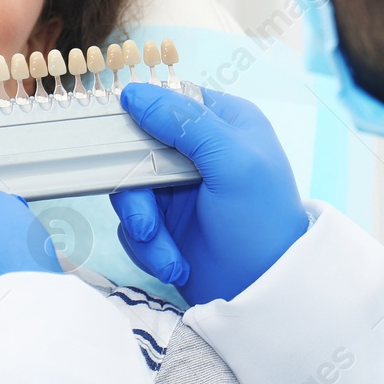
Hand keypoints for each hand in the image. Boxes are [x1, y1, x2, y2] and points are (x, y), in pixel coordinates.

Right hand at [111, 83, 308, 305]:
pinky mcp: (166, 221)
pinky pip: (132, 224)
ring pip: (130, 190)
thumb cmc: (261, 222)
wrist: (262, 291)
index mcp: (222, 121)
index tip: (121, 144)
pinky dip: (148, 247)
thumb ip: (184, 122)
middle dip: (137, 194)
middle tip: (147, 224)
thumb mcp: (232, 161)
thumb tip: (134, 92)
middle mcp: (198, 150)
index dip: (140, 120)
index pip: (167, 100)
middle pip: (136, 149)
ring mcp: (179, 187)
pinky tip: (174, 263)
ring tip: (169, 258)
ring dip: (144, 229)